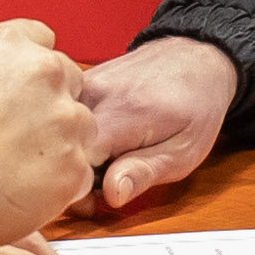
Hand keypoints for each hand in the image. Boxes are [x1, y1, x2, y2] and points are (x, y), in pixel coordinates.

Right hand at [0, 19, 94, 240]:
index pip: (42, 40)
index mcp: (8, 44)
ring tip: (18, 165)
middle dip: (51, 102)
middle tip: (19, 132)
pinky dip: (60, 182)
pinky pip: (79, 171)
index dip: (29, 70)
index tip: (19, 90)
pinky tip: (24, 189)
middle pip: (70, 79)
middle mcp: (44, 72)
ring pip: (81, 125)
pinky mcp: (74, 165)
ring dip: (61, 142)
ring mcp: (64, 119)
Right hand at [78, 33, 238, 210]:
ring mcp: (83, 84)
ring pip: (59, 133)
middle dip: (77, 173)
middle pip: (61, 149)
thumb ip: (144, 173)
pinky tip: (100, 136)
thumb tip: (111, 194)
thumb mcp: (183, 152)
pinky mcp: (78, 82)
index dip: (84, 189)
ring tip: (107, 155)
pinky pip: (62, 117)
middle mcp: (95, 94)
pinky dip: (75, 133)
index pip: (76, 165)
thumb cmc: (195, 107)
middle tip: (107, 178)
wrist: (194, 58)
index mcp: (122, 114)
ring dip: (76, 152)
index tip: (101, 196)